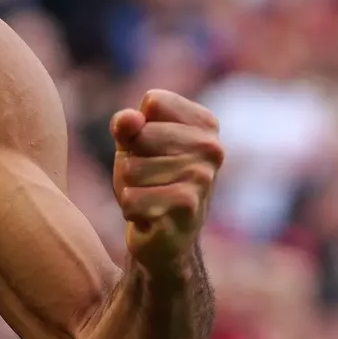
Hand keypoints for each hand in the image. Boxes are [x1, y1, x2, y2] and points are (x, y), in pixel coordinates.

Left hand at [110, 91, 223, 271]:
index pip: (154, 101)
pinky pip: (132, 198)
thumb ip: (126, 125)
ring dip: (130, 187)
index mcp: (204, 124)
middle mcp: (211, 147)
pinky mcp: (187, 205)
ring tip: (150, 196)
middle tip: (148, 179)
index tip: (150, 150)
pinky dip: (131, 209)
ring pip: (132, 168)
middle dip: (131, 160)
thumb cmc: (149, 182)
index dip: (138, 126)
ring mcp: (202, 176)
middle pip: (140, 135)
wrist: (164, 237)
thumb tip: (129, 120)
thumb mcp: (132, 145)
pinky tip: (149, 215)